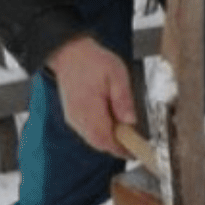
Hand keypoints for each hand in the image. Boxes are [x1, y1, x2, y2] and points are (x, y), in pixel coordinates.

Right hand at [46, 35, 137, 157]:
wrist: (69, 53)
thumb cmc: (93, 61)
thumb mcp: (117, 74)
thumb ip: (123, 99)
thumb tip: (130, 121)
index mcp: (89, 108)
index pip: (105, 139)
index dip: (121, 149)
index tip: (135, 151)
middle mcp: (78, 117)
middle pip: (98, 143)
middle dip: (116, 147)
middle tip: (133, 145)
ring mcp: (73, 117)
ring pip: (92, 139)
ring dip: (108, 140)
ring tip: (125, 134)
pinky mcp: (72, 115)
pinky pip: (87, 132)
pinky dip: (100, 133)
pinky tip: (111, 125)